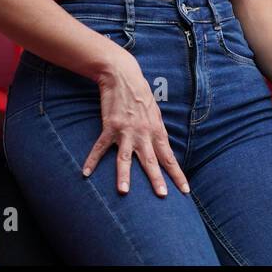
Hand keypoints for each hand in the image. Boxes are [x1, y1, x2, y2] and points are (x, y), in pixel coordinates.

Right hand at [82, 47, 190, 196]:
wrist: (123, 76)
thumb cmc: (141, 95)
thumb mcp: (155, 114)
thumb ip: (158, 133)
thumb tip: (164, 149)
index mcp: (157, 131)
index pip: (169, 158)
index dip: (177, 175)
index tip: (185, 191)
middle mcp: (143, 134)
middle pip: (151, 161)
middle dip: (157, 179)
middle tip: (162, 195)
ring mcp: (126, 131)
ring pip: (125, 158)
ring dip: (124, 175)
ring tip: (124, 192)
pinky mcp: (110, 126)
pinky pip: (100, 147)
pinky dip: (92, 160)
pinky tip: (86, 173)